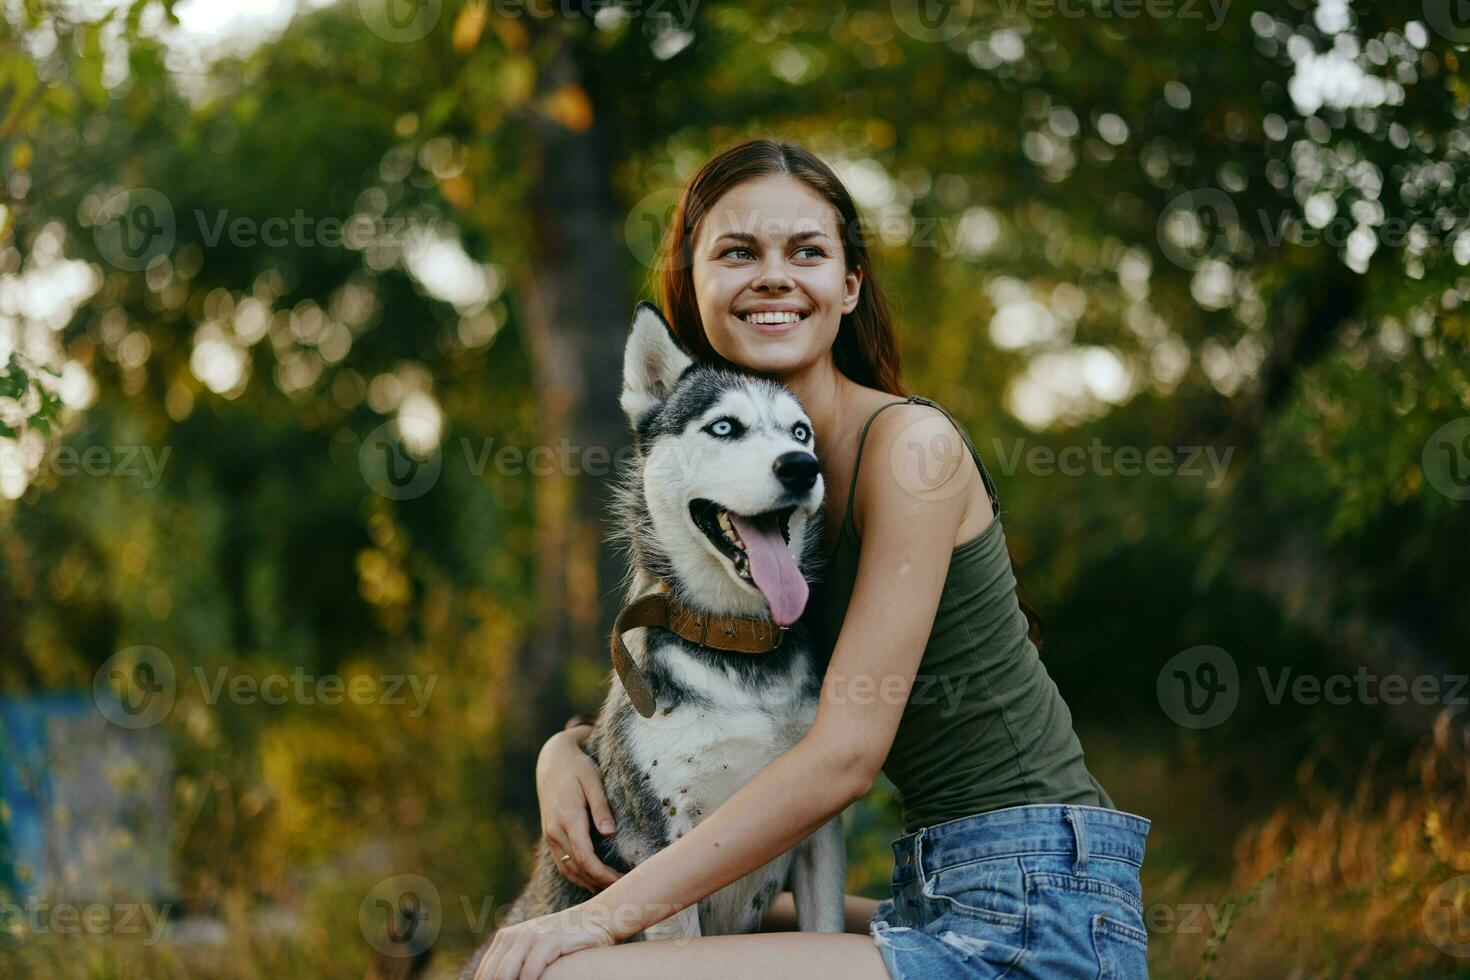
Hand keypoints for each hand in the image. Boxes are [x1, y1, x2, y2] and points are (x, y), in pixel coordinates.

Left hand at [474, 904, 613, 979]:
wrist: (597, 917)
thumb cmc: (567, 941)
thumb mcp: (536, 948)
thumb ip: (517, 962)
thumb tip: (502, 977)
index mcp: (505, 938)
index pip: (484, 973)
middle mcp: (513, 935)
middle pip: (492, 975)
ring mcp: (530, 936)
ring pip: (505, 975)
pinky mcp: (548, 940)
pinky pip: (529, 972)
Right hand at [536, 728, 621, 890]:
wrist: (552, 760)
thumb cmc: (577, 767)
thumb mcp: (592, 779)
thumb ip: (600, 806)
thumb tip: (610, 832)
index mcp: (568, 817)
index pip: (586, 857)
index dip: (605, 875)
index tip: (624, 882)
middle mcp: (554, 830)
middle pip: (578, 868)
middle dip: (601, 883)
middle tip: (626, 890)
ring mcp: (549, 835)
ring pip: (568, 870)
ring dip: (589, 883)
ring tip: (612, 891)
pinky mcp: (549, 836)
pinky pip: (562, 863)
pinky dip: (577, 876)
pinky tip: (593, 881)